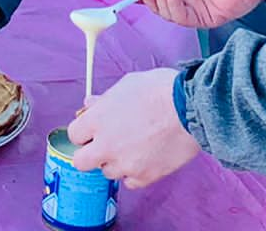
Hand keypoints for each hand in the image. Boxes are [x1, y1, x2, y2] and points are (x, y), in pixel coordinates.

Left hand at [69, 69, 199, 187]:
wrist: (191, 107)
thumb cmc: (161, 89)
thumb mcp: (127, 84)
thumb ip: (105, 98)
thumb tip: (90, 104)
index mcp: (98, 120)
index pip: (74, 134)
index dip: (84, 131)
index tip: (93, 129)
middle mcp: (106, 145)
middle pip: (81, 162)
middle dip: (90, 153)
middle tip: (104, 144)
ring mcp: (124, 164)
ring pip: (108, 172)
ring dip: (115, 162)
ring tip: (133, 146)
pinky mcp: (144, 176)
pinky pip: (130, 181)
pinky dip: (135, 172)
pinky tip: (145, 157)